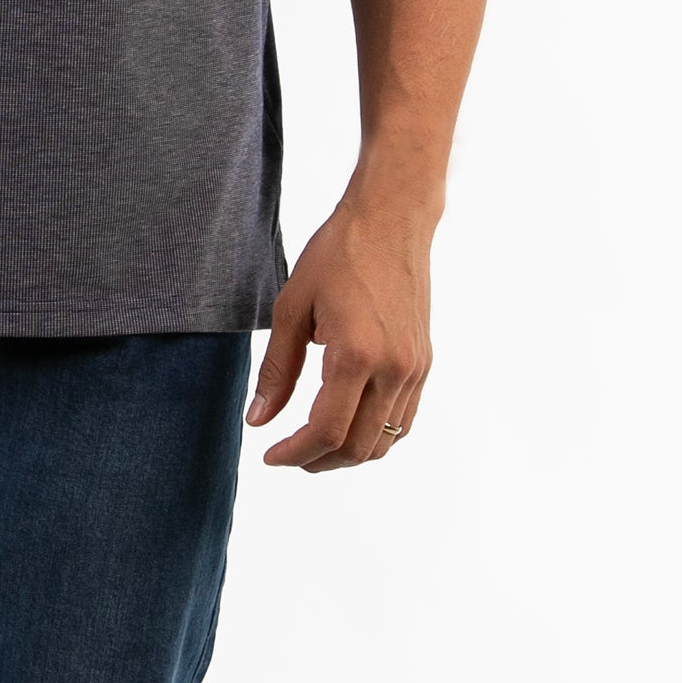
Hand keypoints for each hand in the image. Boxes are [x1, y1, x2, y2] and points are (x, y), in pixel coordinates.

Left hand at [246, 193, 433, 472]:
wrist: (392, 221)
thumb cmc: (338, 255)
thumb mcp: (291, 308)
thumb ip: (276, 370)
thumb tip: (258, 420)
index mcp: (356, 354)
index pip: (327, 431)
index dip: (295, 454)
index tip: (270, 456)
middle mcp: (393, 368)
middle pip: (357, 446)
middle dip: (318, 461)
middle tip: (287, 455)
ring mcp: (414, 368)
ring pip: (384, 442)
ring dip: (347, 454)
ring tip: (313, 444)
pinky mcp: (423, 363)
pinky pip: (403, 420)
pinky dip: (374, 435)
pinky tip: (346, 423)